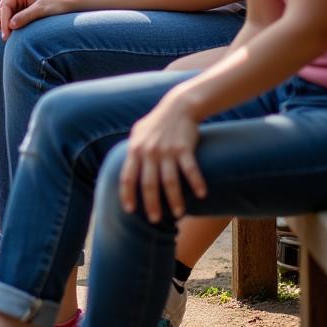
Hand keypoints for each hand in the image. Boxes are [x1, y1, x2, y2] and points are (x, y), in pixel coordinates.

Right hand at [0, 0, 73, 38]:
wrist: (70, 5)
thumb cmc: (57, 5)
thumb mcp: (41, 10)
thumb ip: (26, 16)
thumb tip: (10, 25)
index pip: (6, 6)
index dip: (3, 20)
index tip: (5, 33)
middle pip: (2, 9)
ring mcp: (20, 2)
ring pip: (4, 14)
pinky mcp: (23, 10)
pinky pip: (10, 17)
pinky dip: (4, 24)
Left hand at [119, 94, 205, 222]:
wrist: (177, 106)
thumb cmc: (156, 123)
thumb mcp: (138, 133)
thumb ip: (131, 151)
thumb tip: (124, 171)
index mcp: (135, 149)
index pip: (127, 176)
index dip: (127, 194)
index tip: (129, 210)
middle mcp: (149, 151)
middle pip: (148, 184)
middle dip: (151, 204)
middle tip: (154, 220)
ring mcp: (167, 150)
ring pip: (170, 181)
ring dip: (174, 199)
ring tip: (178, 213)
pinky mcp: (184, 148)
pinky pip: (191, 169)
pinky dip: (196, 183)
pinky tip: (201, 195)